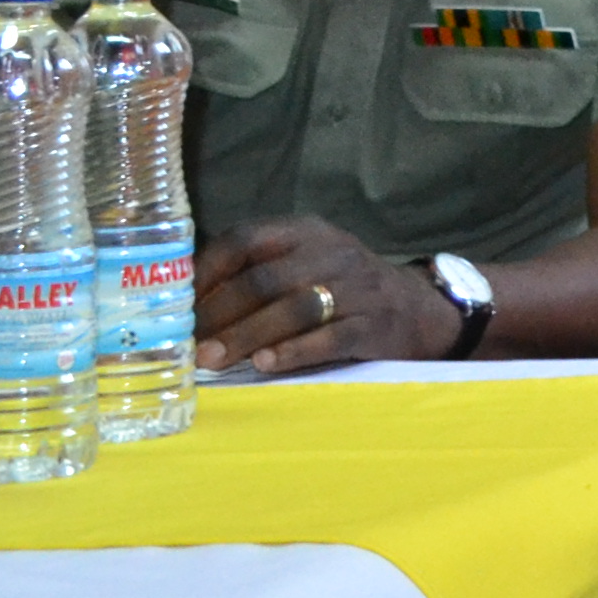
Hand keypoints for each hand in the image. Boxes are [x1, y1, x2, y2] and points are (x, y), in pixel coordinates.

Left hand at [191, 217, 455, 376]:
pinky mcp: (376, 324)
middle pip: (265, 279)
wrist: (420, 311)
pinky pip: (331, 337)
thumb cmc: (343, 292)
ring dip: (248, 335)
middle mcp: (332, 253)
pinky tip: (265, 364)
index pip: (245, 239)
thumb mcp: (307, 264)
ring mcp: (358, 288)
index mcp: (306, 232)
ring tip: (214, 361)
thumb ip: (259, 274)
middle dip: (222, 313)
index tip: (177, 305)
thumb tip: (186, 307)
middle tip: (191, 345)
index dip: (207, 271)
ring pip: (295, 307)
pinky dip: (294, 351)